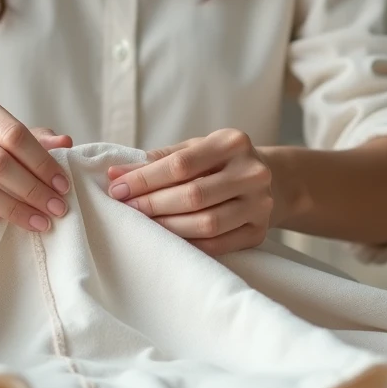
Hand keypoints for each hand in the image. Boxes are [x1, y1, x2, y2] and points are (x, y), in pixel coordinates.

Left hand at [106, 129, 273, 254]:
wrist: (271, 181)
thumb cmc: (219, 163)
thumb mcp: (195, 150)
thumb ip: (157, 160)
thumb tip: (115, 174)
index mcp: (232, 142)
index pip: (181, 164)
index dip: (146, 179)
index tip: (118, 188)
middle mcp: (252, 172)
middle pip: (193, 195)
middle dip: (153, 204)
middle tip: (126, 209)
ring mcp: (260, 204)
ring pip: (206, 223)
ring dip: (168, 228)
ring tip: (144, 226)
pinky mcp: (259, 232)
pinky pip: (217, 245)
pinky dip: (188, 245)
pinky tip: (167, 241)